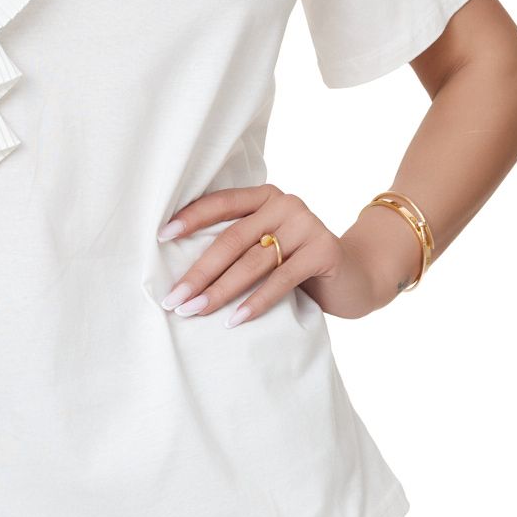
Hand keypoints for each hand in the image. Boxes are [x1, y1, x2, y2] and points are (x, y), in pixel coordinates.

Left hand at [156, 182, 382, 325]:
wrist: (356, 276)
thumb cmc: (298, 263)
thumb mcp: (268, 245)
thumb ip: (239, 243)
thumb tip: (182, 270)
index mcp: (265, 196)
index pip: (221, 203)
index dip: (190, 218)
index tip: (160, 237)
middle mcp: (285, 204)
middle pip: (232, 239)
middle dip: (200, 271)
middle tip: (174, 297)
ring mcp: (307, 225)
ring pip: (253, 262)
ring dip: (220, 291)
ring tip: (195, 311)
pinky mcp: (324, 251)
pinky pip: (281, 280)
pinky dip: (255, 302)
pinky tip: (234, 320)